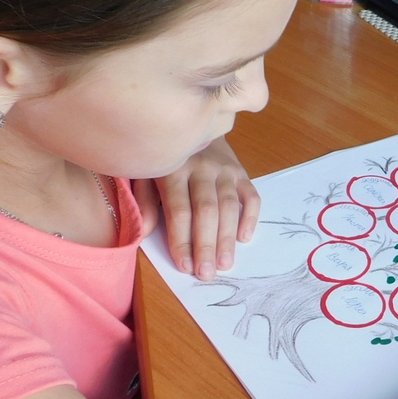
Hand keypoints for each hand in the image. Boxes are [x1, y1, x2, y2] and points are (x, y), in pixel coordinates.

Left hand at [134, 137, 259, 279]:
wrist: (194, 125)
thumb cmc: (165, 158)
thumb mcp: (145, 174)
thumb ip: (145, 202)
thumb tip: (146, 234)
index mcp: (173, 169)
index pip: (179, 211)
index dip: (182, 240)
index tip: (185, 267)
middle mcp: (202, 168)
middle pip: (206, 211)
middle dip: (207, 245)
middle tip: (207, 274)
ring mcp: (225, 169)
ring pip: (229, 207)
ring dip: (228, 238)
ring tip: (226, 264)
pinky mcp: (242, 172)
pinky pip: (252, 196)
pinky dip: (251, 217)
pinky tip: (245, 238)